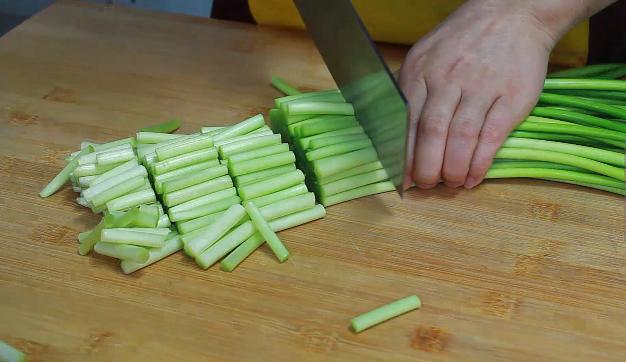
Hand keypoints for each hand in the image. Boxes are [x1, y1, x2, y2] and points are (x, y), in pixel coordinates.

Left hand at [399, 0, 555, 188]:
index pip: (406, 119)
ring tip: (450, 183)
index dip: (404, 154)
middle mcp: (449, 78)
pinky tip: (473, 177)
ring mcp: (482, 86)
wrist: (512, 14)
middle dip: (426, 166)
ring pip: (461, 135)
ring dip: (453, 168)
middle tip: (426, 185)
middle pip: (432, 130)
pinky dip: (481, 161)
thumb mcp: (425, 55)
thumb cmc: (463, 41)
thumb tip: (394, 134)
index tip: (403, 178)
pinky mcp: (513, 95)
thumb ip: (410, 90)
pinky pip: (493, 135)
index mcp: (421, 70)